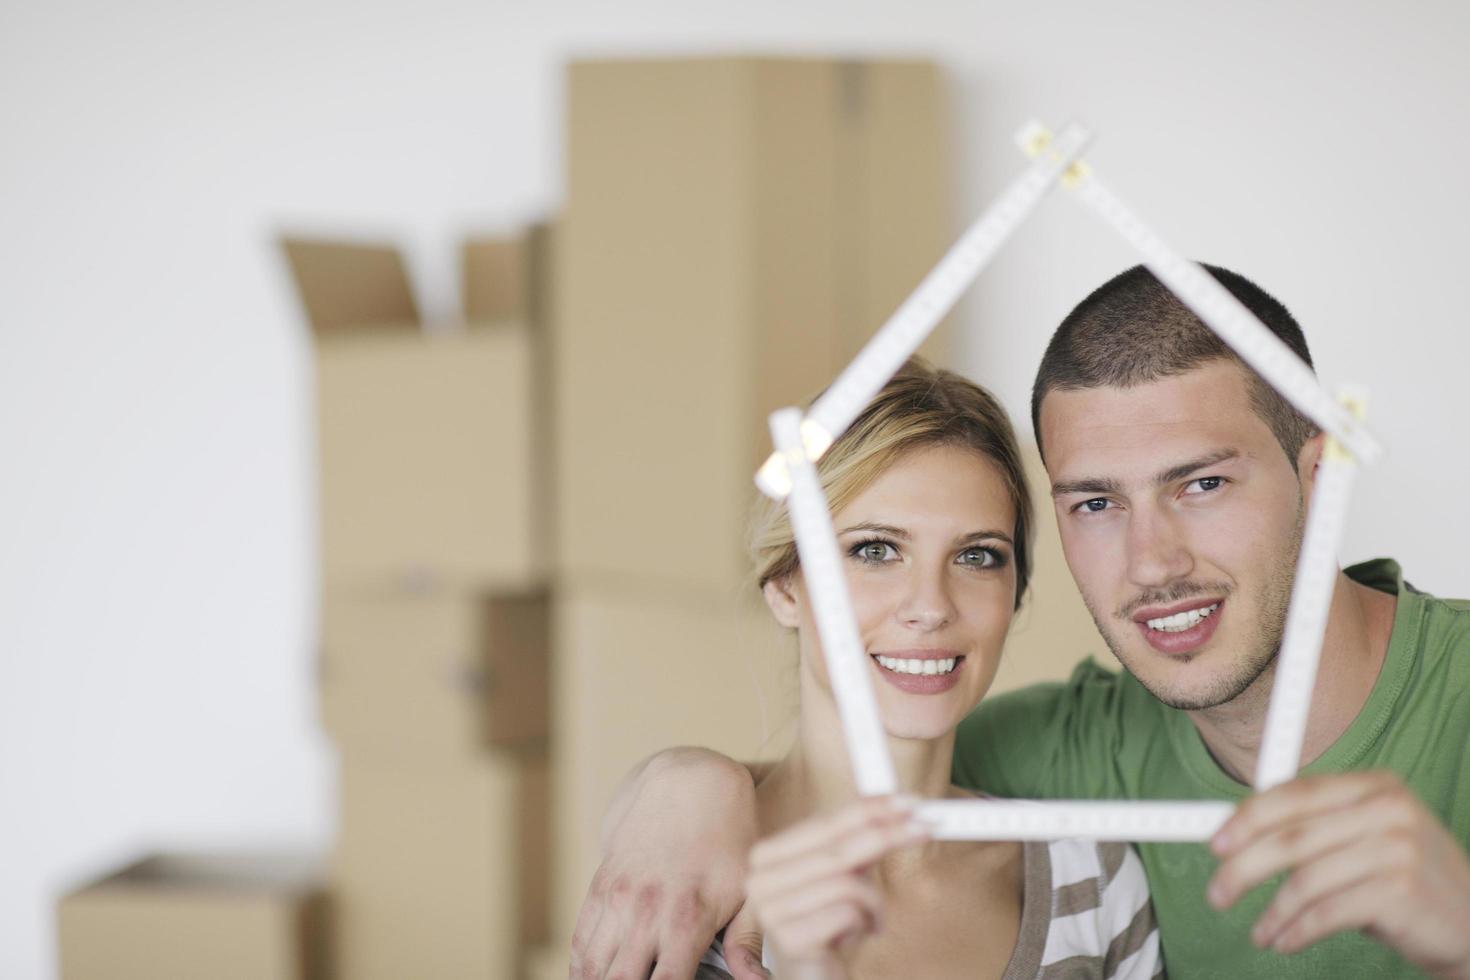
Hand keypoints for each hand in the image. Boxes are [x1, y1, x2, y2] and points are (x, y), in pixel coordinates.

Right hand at [570, 748, 768, 979]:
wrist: (690, 782)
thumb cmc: (730, 839)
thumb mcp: (750, 888)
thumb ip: (747, 943)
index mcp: (687, 920)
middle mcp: (645, 913)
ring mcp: (617, 899)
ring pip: (593, 967)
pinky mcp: (601, 886)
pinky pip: (580, 939)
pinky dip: (582, 966)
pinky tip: (591, 978)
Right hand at [746, 796, 926, 979]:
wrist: (813, 978)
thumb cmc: (827, 928)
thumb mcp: (843, 877)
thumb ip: (857, 844)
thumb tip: (895, 810)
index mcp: (767, 856)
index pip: (825, 822)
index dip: (870, 809)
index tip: (909, 801)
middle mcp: (760, 879)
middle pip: (837, 848)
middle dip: (888, 834)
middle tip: (926, 826)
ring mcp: (770, 910)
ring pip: (847, 882)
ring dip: (873, 902)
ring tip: (870, 919)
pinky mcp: (790, 939)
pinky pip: (848, 913)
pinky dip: (865, 923)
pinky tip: (855, 935)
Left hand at [1209, 771, 1469, 976]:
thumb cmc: (1402, 881)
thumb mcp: (1364, 841)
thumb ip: (1312, 830)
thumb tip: (1234, 834)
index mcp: (1374, 786)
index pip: (1295, 793)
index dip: (1248, 818)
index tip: (1215, 843)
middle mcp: (1388, 809)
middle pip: (1292, 835)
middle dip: (1243, 867)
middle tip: (1217, 893)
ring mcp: (1399, 849)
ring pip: (1305, 879)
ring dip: (1272, 912)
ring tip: (1260, 932)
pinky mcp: (1401, 890)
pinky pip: (1327, 912)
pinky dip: (1297, 930)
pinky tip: (1284, 941)